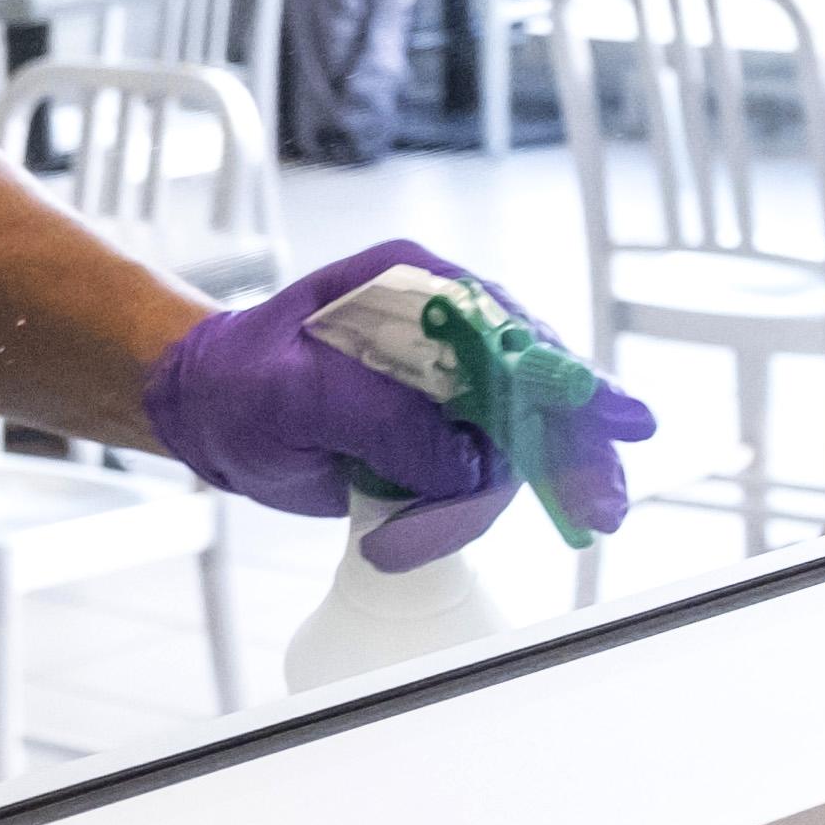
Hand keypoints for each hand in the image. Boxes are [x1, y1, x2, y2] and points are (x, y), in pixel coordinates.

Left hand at [145, 239, 655, 567]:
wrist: (207, 413)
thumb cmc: (235, 382)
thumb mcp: (293, 392)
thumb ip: (382, 416)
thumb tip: (464, 463)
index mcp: (412, 286)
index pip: (511, 331)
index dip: (568, 378)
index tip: (617, 418)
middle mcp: (444, 329)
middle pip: (537, 390)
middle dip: (569, 453)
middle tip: (598, 509)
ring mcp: (446, 385)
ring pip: (507, 451)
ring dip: (466, 508)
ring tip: (394, 538)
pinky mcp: (437, 436)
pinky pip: (475, 480)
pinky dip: (450, 518)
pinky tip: (398, 536)